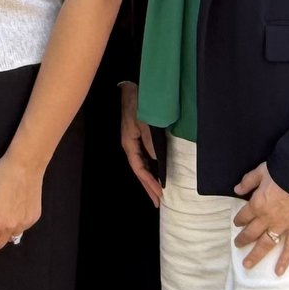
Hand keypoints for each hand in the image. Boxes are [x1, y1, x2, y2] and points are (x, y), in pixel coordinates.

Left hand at [0, 150, 43, 252]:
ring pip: (11, 237)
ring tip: (5, 214)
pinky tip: (16, 208)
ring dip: (5, 232)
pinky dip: (17, 224)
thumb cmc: (0, 176)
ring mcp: (24, 224)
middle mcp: (9, 227)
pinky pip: (23, 228)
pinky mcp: (34, 218)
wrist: (25, 166)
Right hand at [118, 83, 162, 207]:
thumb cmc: (138, 103)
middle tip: (158, 202)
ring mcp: (134, 141)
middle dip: (148, 187)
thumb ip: (150, 141)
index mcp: (129, 144)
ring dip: (150, 179)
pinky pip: (145, 157)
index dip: (149, 183)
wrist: (131, 88)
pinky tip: (157, 173)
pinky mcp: (138, 137)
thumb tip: (157, 160)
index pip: (139, 169)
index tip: (159, 194)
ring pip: (142, 165)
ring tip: (158, 193)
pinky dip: (151, 168)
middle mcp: (130, 145)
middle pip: (140, 171)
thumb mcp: (144, 122)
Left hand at [232, 162, 288, 273]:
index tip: (237, 223)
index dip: (239, 220)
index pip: (244, 215)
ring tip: (247, 264)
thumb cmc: (284, 171)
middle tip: (237, 245)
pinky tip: (278, 272)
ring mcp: (282, 225)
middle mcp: (267, 218)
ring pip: (266, 244)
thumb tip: (236, 189)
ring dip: (255, 255)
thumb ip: (248, 181)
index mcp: (257, 204)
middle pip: (251, 232)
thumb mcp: (262, 171)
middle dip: (243, 239)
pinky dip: (284, 260)